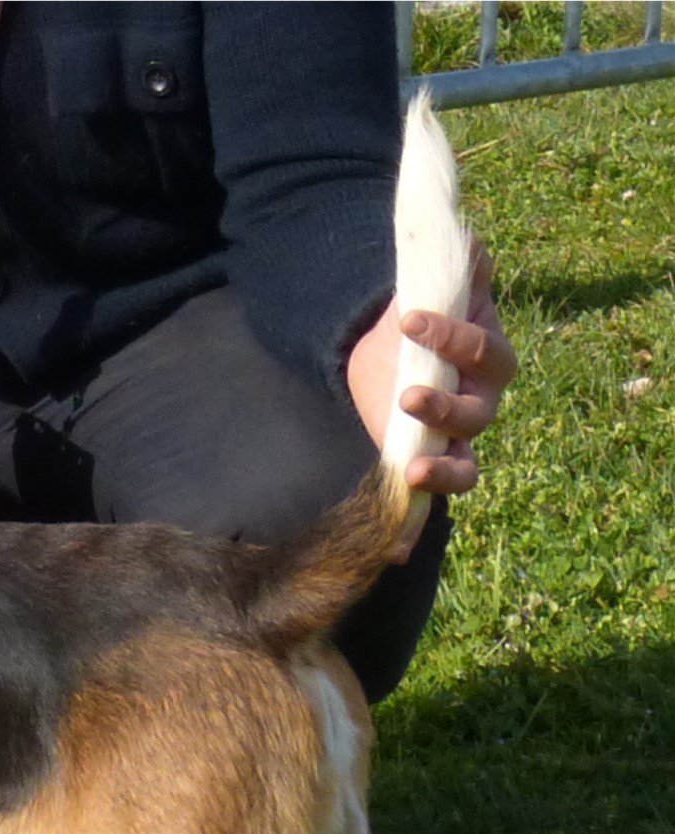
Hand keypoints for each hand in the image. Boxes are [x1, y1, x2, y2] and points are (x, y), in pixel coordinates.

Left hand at [346, 243, 516, 546]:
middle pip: (479, 413)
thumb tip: (470, 240)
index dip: (451, 337)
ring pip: (467, 465)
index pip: (481, 349)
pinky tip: (396, 550)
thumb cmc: (419, 318)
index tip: (407, 319)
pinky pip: (431, 501)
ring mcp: (457, 440)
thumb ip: (455, 272)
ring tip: (415, 469)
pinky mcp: (428, 464)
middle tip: (410, 396)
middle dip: (446, 407)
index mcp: (489, 356)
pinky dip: (416, 526)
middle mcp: (482, 402)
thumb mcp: (433, 290)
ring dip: (443, 470)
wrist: (388, 349)